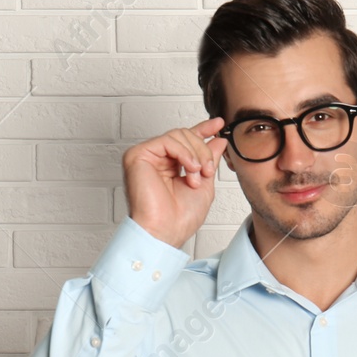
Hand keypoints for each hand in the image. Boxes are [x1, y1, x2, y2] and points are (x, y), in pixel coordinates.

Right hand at [121, 117, 228, 249]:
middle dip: (203, 151)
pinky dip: (184, 153)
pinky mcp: (137, 155)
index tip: (219, 124)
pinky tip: (189, 169)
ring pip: (178, 135)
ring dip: (195, 155)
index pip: (186, 140)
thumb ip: (209, 160)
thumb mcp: (204, 184)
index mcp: (170, 165)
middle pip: (185, 135)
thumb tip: (218, 139)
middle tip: (207, 172)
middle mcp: (156, 159)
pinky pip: (167, 141)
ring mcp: (146, 156)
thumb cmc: (180, 217)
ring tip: (196, 176)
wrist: (165, 231)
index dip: (203, 129)